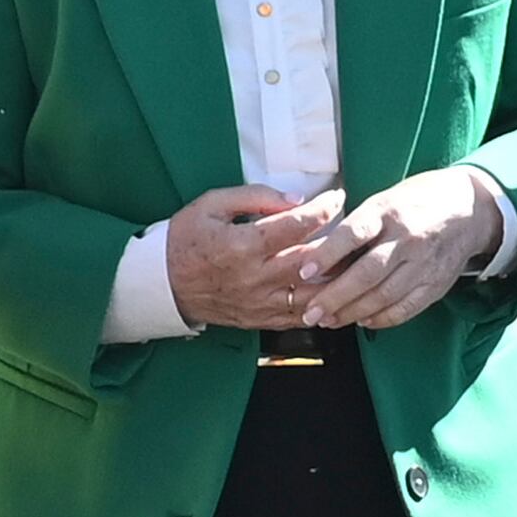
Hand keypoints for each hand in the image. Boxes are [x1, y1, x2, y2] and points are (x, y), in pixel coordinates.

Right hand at [160, 184, 345, 327]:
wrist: (162, 285)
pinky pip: (300, 318)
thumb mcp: (212, 204)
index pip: (296, 225)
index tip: (337, 198)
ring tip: (353, 261)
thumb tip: (296, 199)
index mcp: (242, 245)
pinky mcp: (260, 320)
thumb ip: (255, 197)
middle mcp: (254, 277)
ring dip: (338, 279)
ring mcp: (259, 303)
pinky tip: (335, 292)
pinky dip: (322, 306)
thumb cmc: (185, 240)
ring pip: (313, 295)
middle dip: (339, 240)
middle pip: (312, 260)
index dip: (324, 209)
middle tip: (353, 225)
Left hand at [295, 167, 505, 330]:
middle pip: (367, 274)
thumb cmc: (417, 202)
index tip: (304, 271)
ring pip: (383, 296)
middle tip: (310, 313)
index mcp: (390, 211)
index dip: (328, 254)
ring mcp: (424, 264)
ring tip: (329, 320)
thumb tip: (320, 256)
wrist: (470, 210)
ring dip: (352, 312)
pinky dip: (381, 318)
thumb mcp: (386, 199)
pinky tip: (362, 321)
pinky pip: (405, 308)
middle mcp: (408, 239)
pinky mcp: (436, 284)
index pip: (354, 233)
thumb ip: (357, 226)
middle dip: (335, 297)